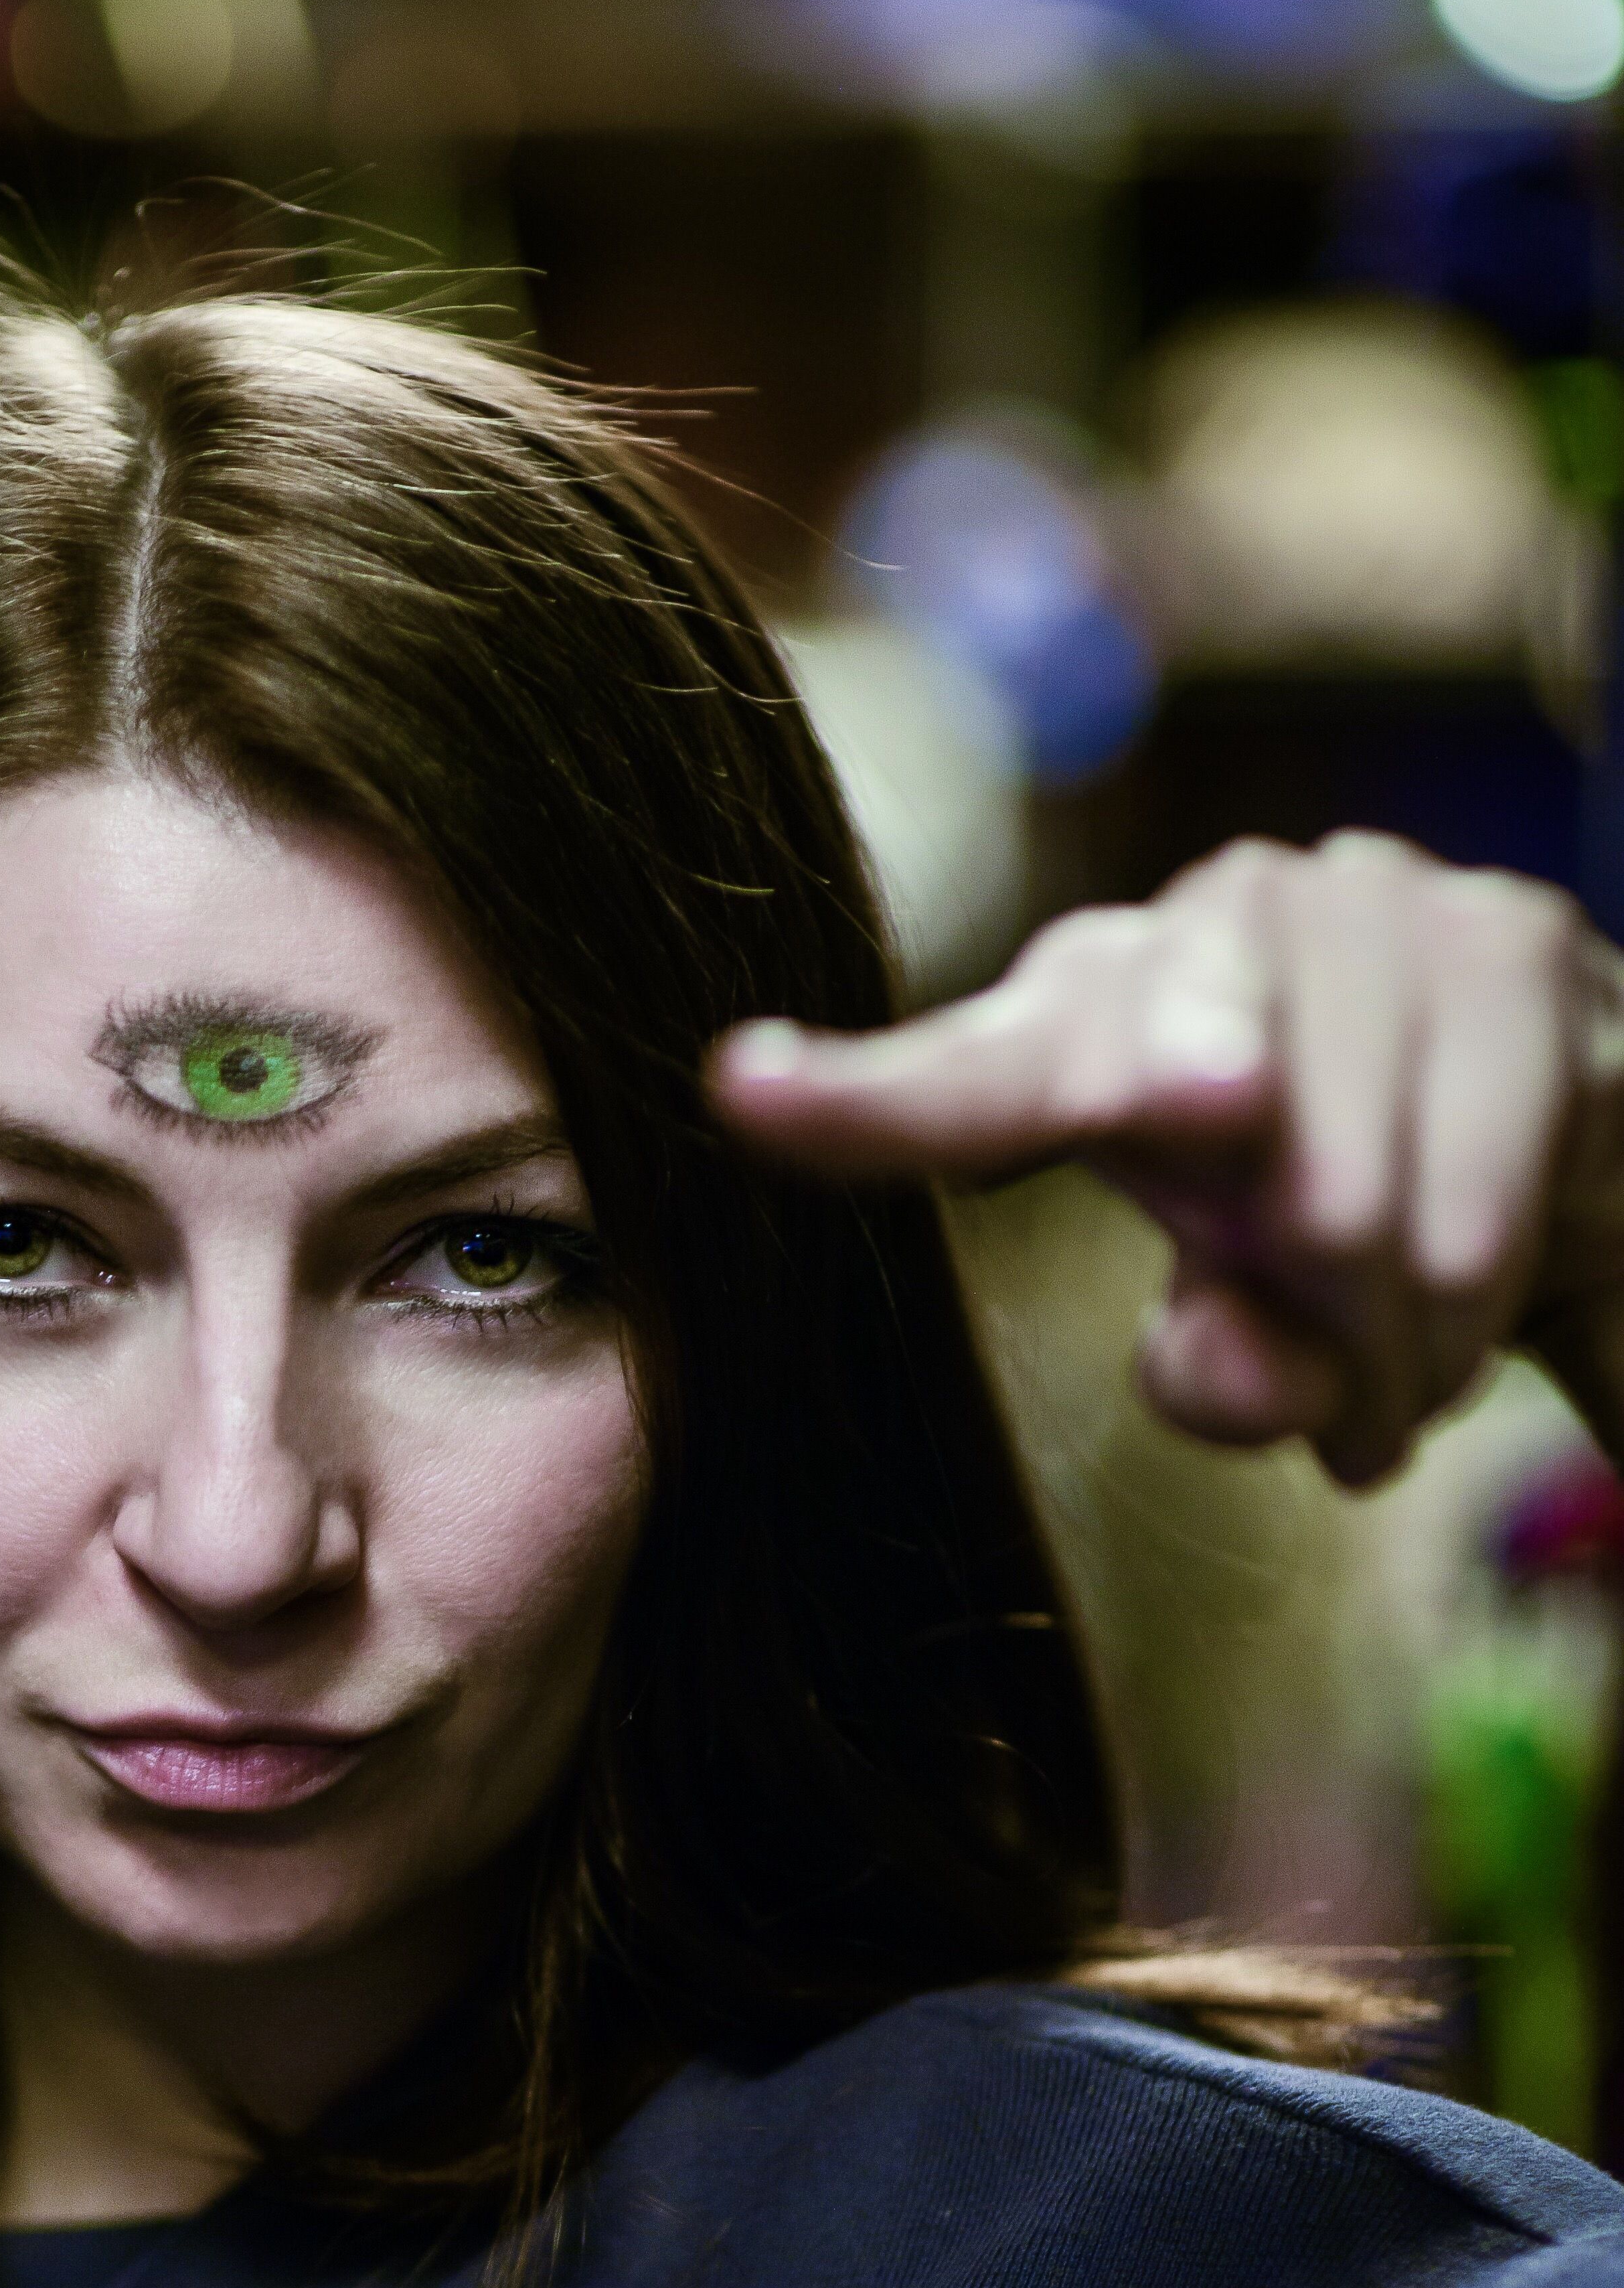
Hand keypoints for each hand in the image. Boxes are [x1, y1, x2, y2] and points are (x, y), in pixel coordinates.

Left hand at [709, 831, 1623, 1490]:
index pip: (972, 1068)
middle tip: (1338, 1384)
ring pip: (1334, 1195)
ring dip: (1389, 1328)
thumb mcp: (1271, 1344)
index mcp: (1093, 1006)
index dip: (867, 1096)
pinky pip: (1466, 1182)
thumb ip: (1229, 1371)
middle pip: (1166, 1109)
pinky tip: (1479, 1290)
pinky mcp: (1506, 940)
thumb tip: (1224, 1362)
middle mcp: (1211, 915)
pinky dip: (1475, 1289)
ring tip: (1408, 1341)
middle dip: (1264, 1284)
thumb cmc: (1356, 1239)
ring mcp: (1362, 902)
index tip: (746, 1090)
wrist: (1575, 1141)